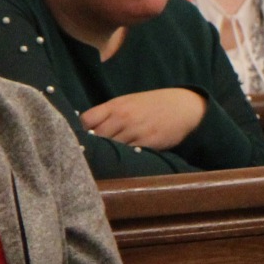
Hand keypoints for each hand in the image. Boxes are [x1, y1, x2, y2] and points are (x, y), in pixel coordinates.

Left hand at [80, 88, 204, 149]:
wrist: (184, 106)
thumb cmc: (154, 104)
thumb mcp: (130, 102)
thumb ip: (110, 113)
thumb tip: (88, 130)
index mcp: (116, 105)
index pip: (86, 119)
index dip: (79, 130)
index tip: (79, 138)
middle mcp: (123, 117)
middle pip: (96, 137)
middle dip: (91, 146)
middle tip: (89, 155)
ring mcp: (135, 130)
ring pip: (111, 148)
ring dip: (106, 155)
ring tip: (103, 161)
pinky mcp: (148, 143)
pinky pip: (129, 154)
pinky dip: (123, 159)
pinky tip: (121, 161)